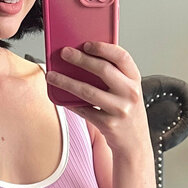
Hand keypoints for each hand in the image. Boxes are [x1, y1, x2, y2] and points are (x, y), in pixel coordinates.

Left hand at [45, 42, 149, 157]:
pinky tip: (60, 97)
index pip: (121, 56)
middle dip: (80, 59)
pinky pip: (84, 110)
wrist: (135, 144)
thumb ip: (113, 76)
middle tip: (64, 53)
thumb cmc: (127, 113)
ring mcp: (120, 110)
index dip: (103, 47)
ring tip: (52, 76)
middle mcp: (130, 93)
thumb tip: (83, 59)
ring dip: (66, 82)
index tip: (86, 43)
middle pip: (103, 70)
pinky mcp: (108, 124)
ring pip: (88, 91)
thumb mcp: (127, 91)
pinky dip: (70, 103)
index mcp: (135, 80)